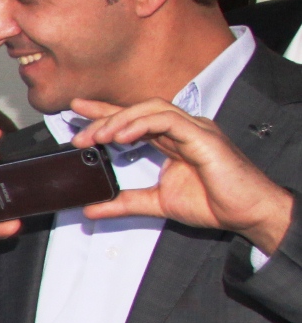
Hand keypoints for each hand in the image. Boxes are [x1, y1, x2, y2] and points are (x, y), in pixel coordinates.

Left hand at [71, 98, 293, 254]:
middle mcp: (183, 129)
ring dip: (120, 120)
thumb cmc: (213, 203)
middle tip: (79, 133)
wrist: (245, 213)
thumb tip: (92, 209)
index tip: (77, 112)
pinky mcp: (203, 136)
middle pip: (139, 110)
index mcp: (173, 140)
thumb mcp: (157, 203)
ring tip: (97, 135)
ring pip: (152, 109)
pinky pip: (169, 121)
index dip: (105, 112)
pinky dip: (143, 124)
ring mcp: (195, 129)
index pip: (134, 120)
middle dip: (105, 117)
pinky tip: (123, 136)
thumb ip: (124, 203)